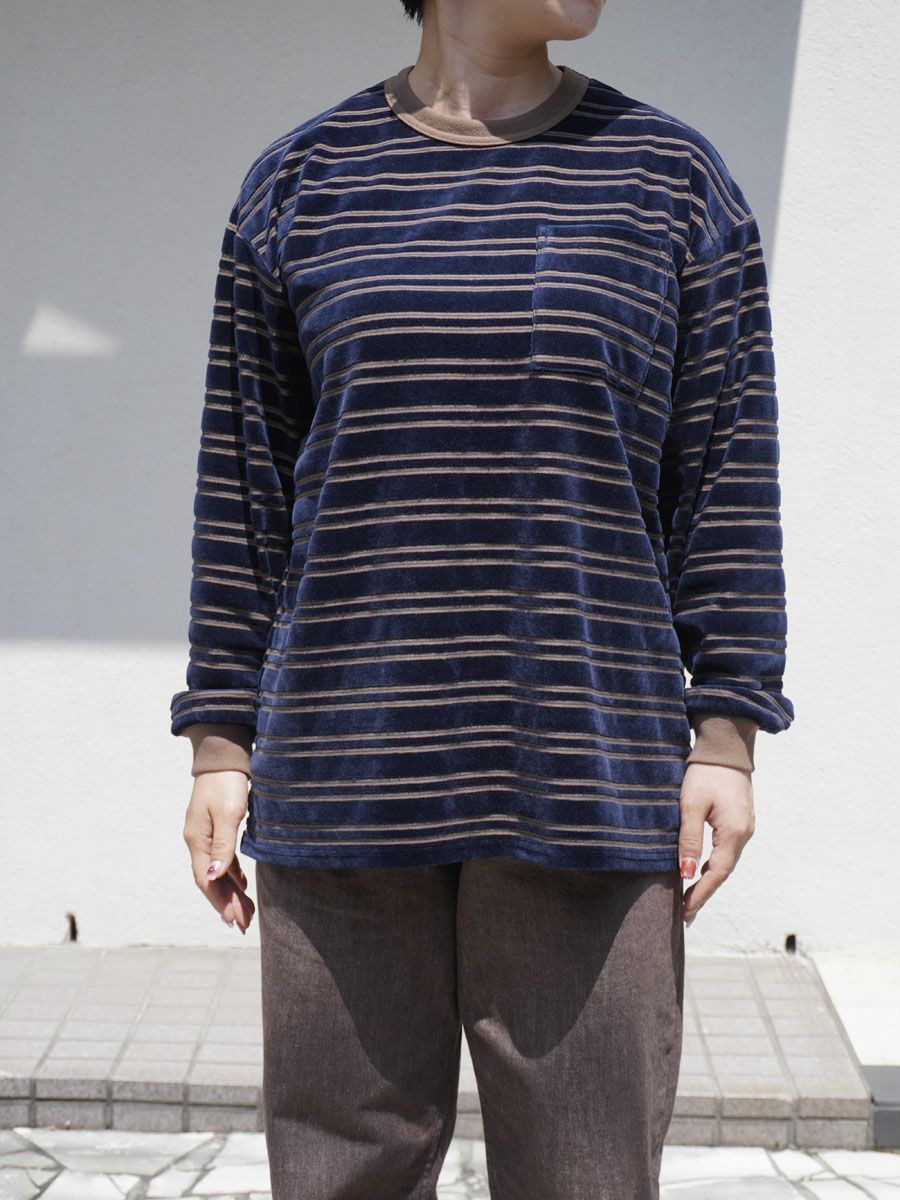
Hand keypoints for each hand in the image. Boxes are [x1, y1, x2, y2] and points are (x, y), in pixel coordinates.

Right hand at [183, 771, 254, 933]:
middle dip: (227, 904)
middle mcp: (198, 841)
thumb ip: (223, 844)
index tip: (234, 922)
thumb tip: (214, 877)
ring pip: (219, 872)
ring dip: (232, 893)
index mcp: (197, 840)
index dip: (220, 903)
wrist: (223, 755)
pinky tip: (242, 886)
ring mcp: (206, 835)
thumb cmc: (227, 782)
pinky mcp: (216, 828)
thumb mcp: (229, 812)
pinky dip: (233, 875)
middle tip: (244, 926)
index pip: (207, 880)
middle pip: (212, 881)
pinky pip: (223, 859)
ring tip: (246, 914)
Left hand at [678, 762, 754, 926]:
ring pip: (726, 862)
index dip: (700, 894)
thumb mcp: (691, 805)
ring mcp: (745, 827)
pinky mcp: (740, 820)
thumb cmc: (705, 772)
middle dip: (703, 893)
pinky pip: (727, 850)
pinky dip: (713, 865)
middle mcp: (745, 833)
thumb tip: (686, 873)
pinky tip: (700, 871)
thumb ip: (689, 839)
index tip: (684, 913)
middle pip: (723, 872)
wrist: (726, 746)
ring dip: (708, 880)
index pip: (716, 874)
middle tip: (685, 914)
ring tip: (689, 898)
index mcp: (734, 832)